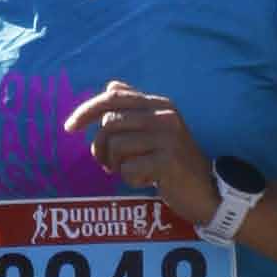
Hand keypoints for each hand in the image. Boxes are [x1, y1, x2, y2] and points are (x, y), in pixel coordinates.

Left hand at [64, 81, 214, 218]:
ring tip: (131, 171)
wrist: (208, 190)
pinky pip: (128, 169)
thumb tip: (110, 86)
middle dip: (101, 147)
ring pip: (116, 146)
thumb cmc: (174, 162)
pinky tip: (146, 181)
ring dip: (116, 165)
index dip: (86, 110)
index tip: (69, 127)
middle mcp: (165, 116)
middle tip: (110, 164)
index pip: (113, 97)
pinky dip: (130, 179)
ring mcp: (168, 138)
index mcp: (159, 104)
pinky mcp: (168, 161)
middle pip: (109, 123)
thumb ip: (135, 107)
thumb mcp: (157, 129)